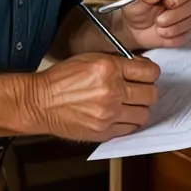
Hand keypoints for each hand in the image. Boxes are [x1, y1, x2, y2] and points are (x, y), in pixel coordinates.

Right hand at [27, 53, 159, 141]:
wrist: (39, 102)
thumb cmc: (60, 80)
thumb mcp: (89, 59)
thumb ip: (117, 62)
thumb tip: (139, 68)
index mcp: (108, 68)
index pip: (149, 72)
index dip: (150, 73)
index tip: (146, 75)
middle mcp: (111, 91)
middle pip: (151, 94)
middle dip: (147, 90)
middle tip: (138, 89)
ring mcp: (108, 114)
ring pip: (144, 114)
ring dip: (139, 108)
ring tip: (128, 104)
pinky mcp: (104, 131)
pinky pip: (130, 128)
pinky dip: (128, 122)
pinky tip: (119, 115)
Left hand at [115, 0, 190, 49]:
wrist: (131, 24)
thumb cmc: (135, 0)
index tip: (168, 3)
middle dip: (177, 14)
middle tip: (159, 18)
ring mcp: (189, 12)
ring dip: (174, 26)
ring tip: (157, 24)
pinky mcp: (186, 29)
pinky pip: (187, 34)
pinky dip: (173, 36)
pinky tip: (161, 32)